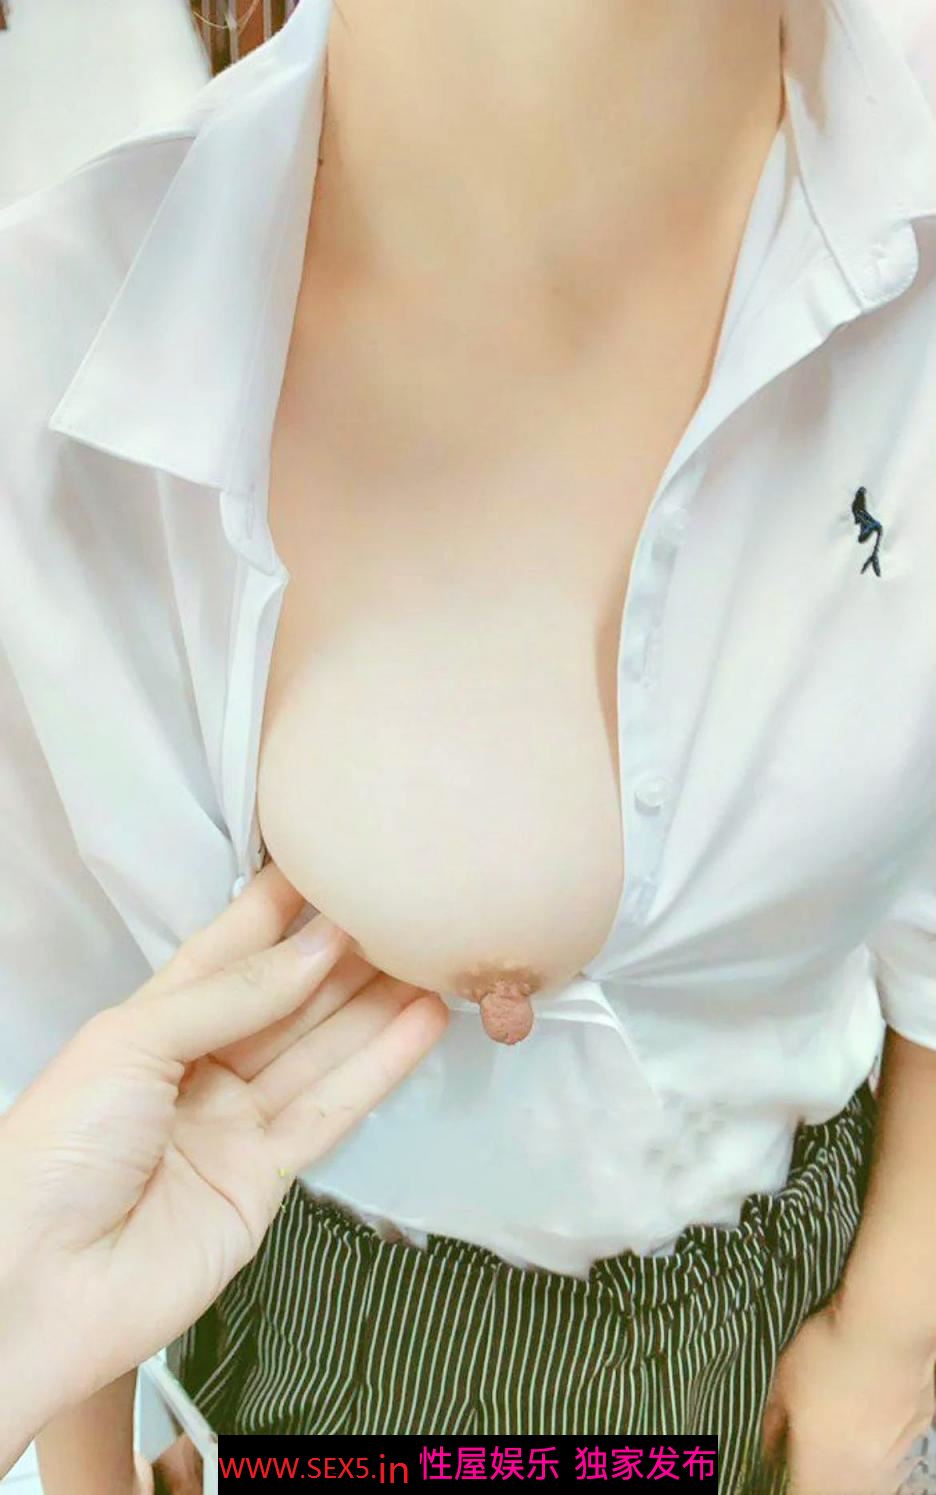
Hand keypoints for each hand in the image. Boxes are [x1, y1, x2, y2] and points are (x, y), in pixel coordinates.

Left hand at [0, 862, 447, 1458]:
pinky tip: (423, 1024)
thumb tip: (317, 947)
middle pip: (286, 999)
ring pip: (320, 1049)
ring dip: (376, 1004)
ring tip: (435, 957)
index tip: (334, 862)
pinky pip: (332, 1111)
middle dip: (343, 954)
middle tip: (406, 907)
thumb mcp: (131, 1042)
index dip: (279, 909)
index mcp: (151, 1022)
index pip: (228, 951)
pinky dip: (380, 1067)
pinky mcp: (267, 1178)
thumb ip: (230, 995)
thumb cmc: (60, 1148)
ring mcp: (236, 1122)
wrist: (39, 1287)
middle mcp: (200, 1066)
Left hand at [762, 1297, 935, 1493]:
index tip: (783, 1462)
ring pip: (871, 1483)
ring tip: (841, 1436)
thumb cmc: (826, 1353)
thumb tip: (770, 1446)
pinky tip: (871, 1420)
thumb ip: (775, 1421)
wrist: (887, 1328)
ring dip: (852, 1469)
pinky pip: (894, 1458)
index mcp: (822, 1469)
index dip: (788, 1481)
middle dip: (821, 1478)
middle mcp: (862, 1477)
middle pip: (838, 1493)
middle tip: (811, 1448)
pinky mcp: (918, 1435)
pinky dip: (879, 1449)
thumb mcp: (784, 1381)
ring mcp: (895, 1459)